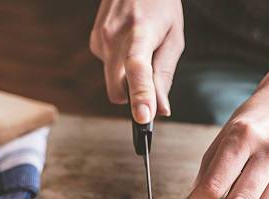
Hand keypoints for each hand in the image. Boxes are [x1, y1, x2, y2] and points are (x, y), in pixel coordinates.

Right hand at [90, 0, 183, 122]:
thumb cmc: (160, 5)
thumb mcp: (173, 37)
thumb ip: (165, 75)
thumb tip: (161, 109)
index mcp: (140, 31)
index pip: (138, 68)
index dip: (140, 95)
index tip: (144, 117)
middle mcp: (115, 36)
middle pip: (119, 89)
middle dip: (134, 98)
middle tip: (152, 92)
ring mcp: (100, 39)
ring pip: (113, 83)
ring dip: (128, 80)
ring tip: (142, 52)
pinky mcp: (94, 43)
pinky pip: (109, 71)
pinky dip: (121, 68)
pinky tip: (128, 45)